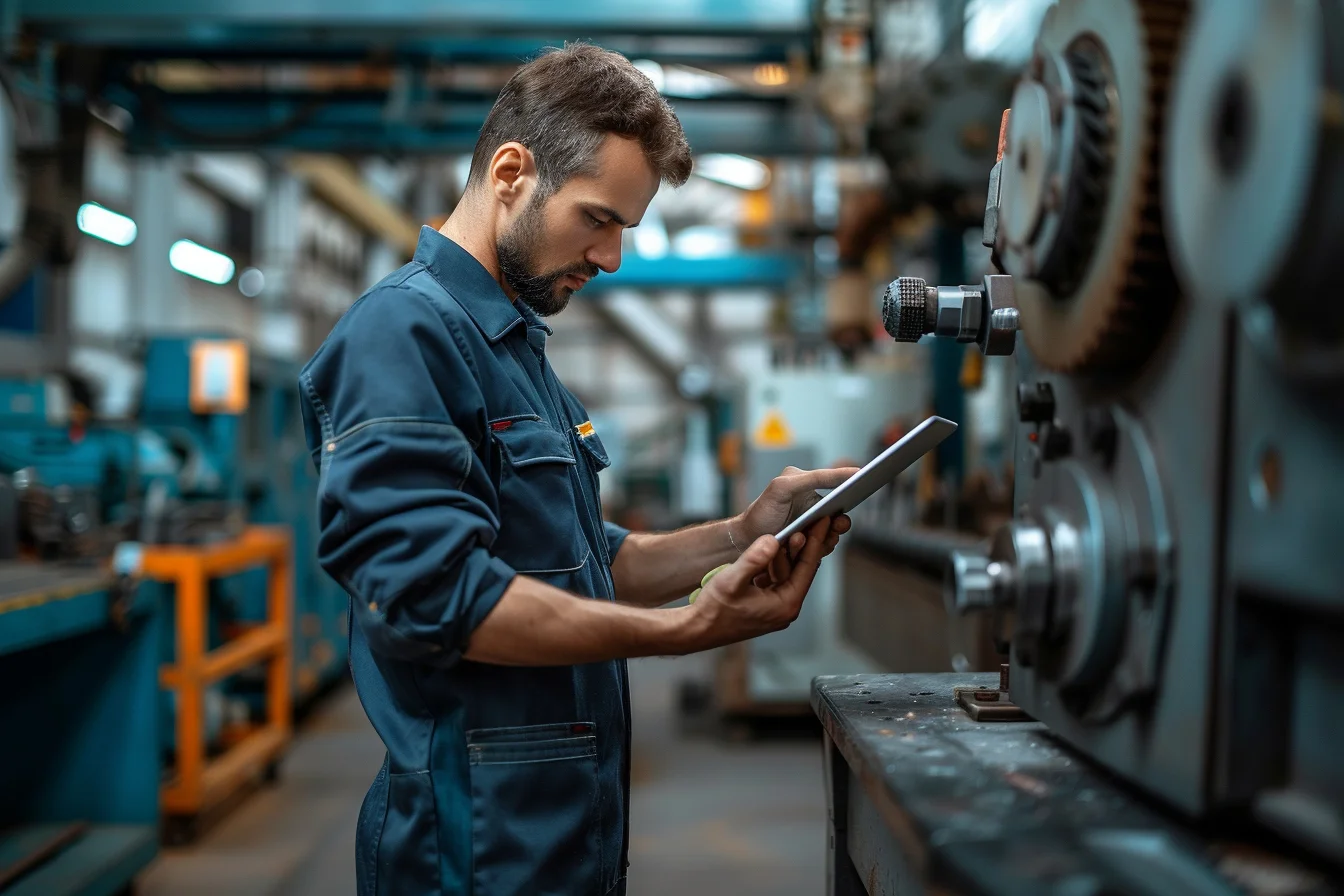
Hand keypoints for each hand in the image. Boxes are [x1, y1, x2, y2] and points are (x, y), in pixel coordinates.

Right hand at [687, 518, 833, 651]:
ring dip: (785, 554)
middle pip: (800, 570)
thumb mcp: (732, 580)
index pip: (807, 567)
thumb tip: (773, 539)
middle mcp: (785, 609)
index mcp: (785, 605)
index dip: (815, 541)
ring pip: (786, 574)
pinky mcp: (763, 607)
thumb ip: (754, 558)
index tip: (824, 521)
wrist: (695, 631)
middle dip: (802, 545)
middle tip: (811, 519)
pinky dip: (773, 565)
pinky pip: (774, 580)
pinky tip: (770, 550)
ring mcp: (774, 609)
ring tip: (790, 531)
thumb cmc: (712, 610)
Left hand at [736, 464, 857, 561]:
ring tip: (811, 536)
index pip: (840, 489)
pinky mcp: (810, 548)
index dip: (853, 490)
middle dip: (840, 523)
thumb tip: (852, 472)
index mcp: (813, 489)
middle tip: (838, 523)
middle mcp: (817, 510)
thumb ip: (818, 478)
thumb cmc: (763, 509)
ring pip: (833, 536)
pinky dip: (818, 549)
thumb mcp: (787, 486)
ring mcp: (814, 530)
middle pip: (841, 517)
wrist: (746, 539)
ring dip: (826, 538)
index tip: (863, 489)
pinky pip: (823, 549)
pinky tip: (803, 545)